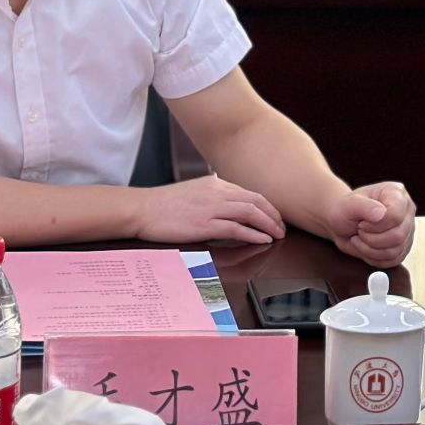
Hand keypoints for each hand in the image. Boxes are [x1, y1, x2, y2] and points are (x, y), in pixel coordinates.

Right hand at [133, 175, 284, 246]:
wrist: (142, 209)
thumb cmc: (163, 205)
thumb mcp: (193, 192)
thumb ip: (212, 195)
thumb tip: (229, 202)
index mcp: (215, 184)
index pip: (250, 193)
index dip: (267, 206)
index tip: (275, 217)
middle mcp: (217, 192)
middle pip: (256, 201)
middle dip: (273, 216)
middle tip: (283, 228)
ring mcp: (211, 208)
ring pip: (250, 213)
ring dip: (268, 225)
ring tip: (277, 235)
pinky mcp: (204, 224)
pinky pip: (236, 228)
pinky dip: (253, 234)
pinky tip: (262, 240)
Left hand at [326, 181, 415, 266]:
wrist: (343, 223)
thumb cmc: (345, 210)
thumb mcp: (348, 205)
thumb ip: (364, 206)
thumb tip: (381, 213)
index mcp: (396, 193)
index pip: (396, 216)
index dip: (376, 226)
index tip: (361, 223)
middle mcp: (407, 210)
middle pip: (398, 236)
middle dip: (372, 239)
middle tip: (360, 231)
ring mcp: (407, 229)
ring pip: (395, 251)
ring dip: (371, 250)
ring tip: (361, 238)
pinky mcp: (404, 246)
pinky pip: (393, 260)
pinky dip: (375, 258)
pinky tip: (366, 247)